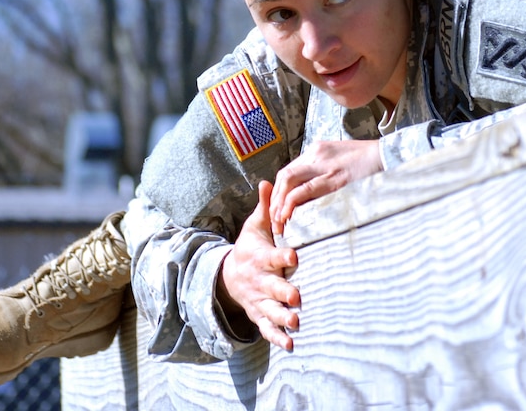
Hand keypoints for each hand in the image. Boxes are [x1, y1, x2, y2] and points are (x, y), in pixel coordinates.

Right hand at [217, 181, 299, 350]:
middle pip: (271, 287)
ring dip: (282, 317)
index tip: (293, 256)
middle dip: (283, 292)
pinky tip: (290, 345)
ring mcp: (258, 299)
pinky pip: (266, 328)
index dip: (282, 256)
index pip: (272, 256)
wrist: (228, 275)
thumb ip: (264, 207)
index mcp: (259, 257)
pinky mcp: (259, 314)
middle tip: (296, 297)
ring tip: (295, 322)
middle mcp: (258, 280)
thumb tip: (268, 180)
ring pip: (269, 310)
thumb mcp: (253, 226)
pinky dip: (276, 338)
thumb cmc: (249, 247)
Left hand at [269, 139, 382, 233]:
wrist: (388, 155)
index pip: (290, 170)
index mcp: (318, 150)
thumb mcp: (341, 159)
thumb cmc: (368, 162)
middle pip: (285, 176)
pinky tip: (288, 215)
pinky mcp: (334, 179)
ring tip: (278, 222)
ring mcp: (325, 166)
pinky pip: (306, 190)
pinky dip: (292, 203)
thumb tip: (311, 193)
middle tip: (274, 219)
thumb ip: (325, 171)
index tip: (278, 208)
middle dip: (275, 199)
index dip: (280, 191)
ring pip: (289, 181)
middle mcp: (317, 155)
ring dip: (279, 203)